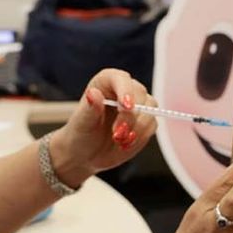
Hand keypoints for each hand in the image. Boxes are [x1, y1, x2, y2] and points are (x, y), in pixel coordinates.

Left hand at [49, 69, 157, 186]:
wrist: (86, 154)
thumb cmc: (80, 134)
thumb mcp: (81, 123)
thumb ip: (89, 109)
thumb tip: (93, 94)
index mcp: (105, 82)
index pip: (120, 78)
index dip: (125, 90)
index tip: (126, 107)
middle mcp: (124, 89)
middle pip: (140, 94)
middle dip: (131, 116)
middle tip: (117, 134)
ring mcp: (137, 105)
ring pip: (150, 109)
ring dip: (137, 128)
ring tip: (119, 141)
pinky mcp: (145, 121)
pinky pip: (152, 125)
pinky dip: (141, 136)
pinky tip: (126, 144)